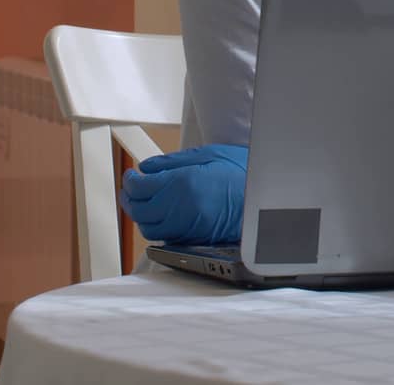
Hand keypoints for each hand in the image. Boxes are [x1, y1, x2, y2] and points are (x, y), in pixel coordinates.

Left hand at [119, 144, 247, 244]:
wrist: (265, 199)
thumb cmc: (243, 174)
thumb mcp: (208, 155)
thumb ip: (173, 161)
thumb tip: (148, 167)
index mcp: (182, 183)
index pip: (139, 187)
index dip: (130, 180)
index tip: (131, 175)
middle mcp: (180, 208)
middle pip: (138, 209)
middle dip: (129, 198)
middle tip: (130, 188)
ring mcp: (187, 226)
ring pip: (148, 228)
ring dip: (140, 215)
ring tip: (141, 202)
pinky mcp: (195, 238)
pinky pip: (164, 237)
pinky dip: (155, 227)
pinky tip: (159, 216)